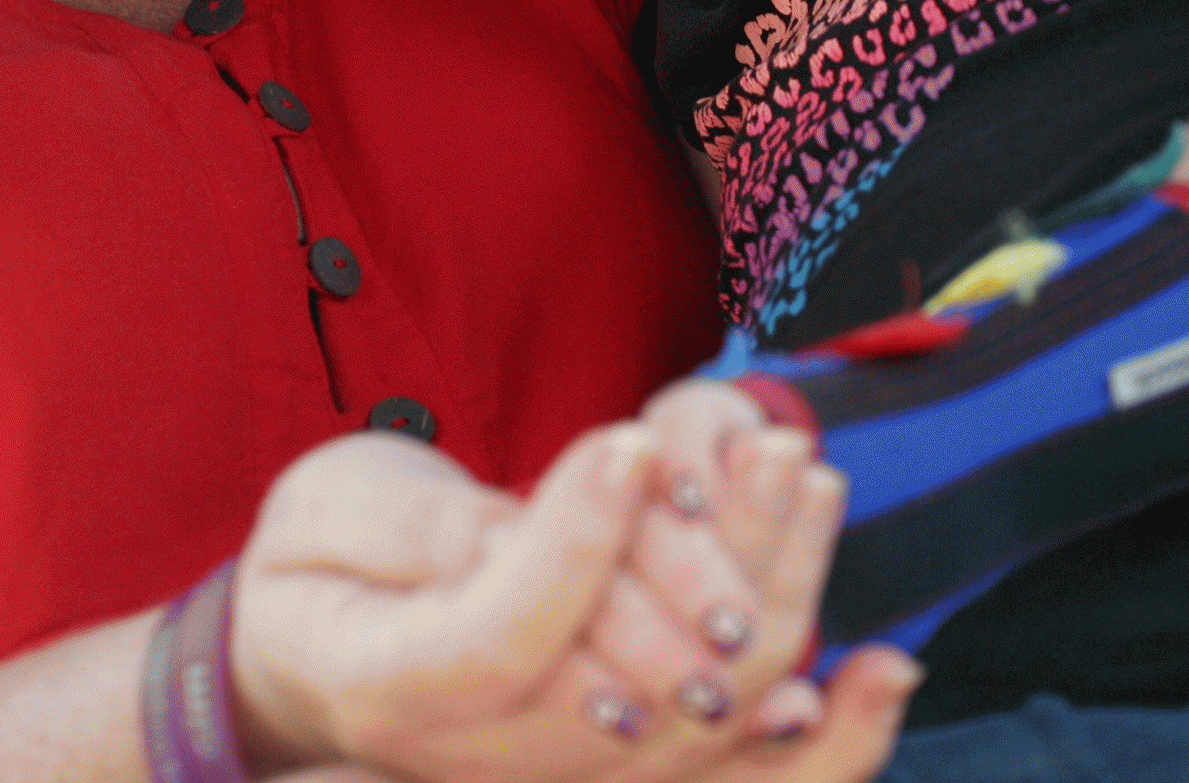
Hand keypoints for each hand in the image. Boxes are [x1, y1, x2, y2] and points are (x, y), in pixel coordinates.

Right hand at [229, 420, 918, 782]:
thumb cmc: (315, 566)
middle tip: (774, 444)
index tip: (632, 439)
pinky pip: (724, 777)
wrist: (310, 659)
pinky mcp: (609, 770)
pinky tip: (878, 672)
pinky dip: (814, 746)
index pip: (501, 631)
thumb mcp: (330, 511)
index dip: (573, 540)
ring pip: (694, 733)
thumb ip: (431, 525)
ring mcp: (551, 776)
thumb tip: (541, 519)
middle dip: (715, 560)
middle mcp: (480, 756)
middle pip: (628, 693)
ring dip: (776, 611)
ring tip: (817, 486)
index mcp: (390, 683)